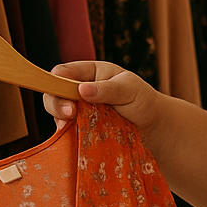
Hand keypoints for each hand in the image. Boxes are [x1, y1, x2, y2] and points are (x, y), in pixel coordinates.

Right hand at [44, 61, 161, 128]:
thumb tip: (82, 89)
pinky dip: (67, 132)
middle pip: (55, 92)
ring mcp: (80, 109)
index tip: (59, 89)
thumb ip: (108, 89)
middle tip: (70, 113)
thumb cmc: (142, 100)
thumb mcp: (129, 89)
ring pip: (58, 112)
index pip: (66, 71)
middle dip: (57, 102)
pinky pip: (67, 129)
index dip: (57, 79)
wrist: (151, 126)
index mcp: (91, 73)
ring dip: (61, 118)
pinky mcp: (81, 127)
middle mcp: (81, 90)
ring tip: (70, 124)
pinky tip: (73, 134)